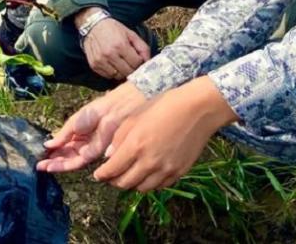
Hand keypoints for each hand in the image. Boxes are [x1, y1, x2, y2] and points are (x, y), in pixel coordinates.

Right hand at [37, 82, 145, 172]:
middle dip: (51, 160)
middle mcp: (81, 144)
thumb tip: (48, 145)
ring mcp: (86, 150)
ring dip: (56, 165)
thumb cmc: (93, 112)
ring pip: (69, 161)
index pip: (62, 145)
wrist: (110, 112)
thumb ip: (61, 136)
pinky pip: (76, 163)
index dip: (51, 150)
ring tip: (42, 167)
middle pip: (64, 155)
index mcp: (76, 133)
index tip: (40, 155)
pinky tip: (53, 166)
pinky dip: (64, 165)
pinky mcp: (92, 155)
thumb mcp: (73, 123)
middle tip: (38, 164)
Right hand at [77, 12, 150, 80]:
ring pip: (118, 76)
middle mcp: (110, 54)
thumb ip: (142, 47)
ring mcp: (101, 61)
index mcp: (121, 45)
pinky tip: (112, 64)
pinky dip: (112, 72)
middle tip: (131, 63)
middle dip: (132, 68)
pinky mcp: (94, 65)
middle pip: (128, 72)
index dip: (139, 62)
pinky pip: (107, 76)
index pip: (136, 63)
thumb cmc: (113, 29)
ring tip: (121, 63)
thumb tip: (148, 61)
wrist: (93, 25)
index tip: (138, 59)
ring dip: (122, 72)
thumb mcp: (131, 34)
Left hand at [94, 76, 236, 191]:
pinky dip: (149, 184)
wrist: (197, 110)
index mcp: (135, 146)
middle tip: (110, 176)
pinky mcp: (179, 173)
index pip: (112, 170)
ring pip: (141, 189)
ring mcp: (165, 170)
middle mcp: (149, 162)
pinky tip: (146, 175)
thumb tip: (109, 156)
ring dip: (131, 184)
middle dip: (114, 181)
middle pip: (125, 184)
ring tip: (128, 176)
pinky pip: (159, 186)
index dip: (102, 175)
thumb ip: (119, 139)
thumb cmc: (164, 106)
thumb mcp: (135, 117)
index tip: (98, 174)